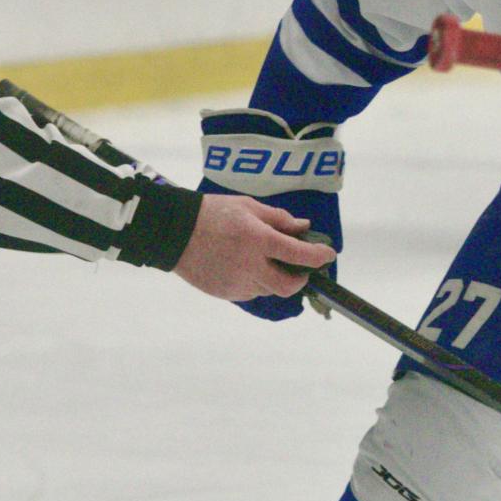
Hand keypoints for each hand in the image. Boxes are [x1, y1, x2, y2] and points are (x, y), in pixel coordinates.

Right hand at [173, 194, 334, 301]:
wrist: (174, 232)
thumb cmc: (212, 213)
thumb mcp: (248, 207)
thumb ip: (279, 219)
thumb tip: (304, 226)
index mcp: (259, 240)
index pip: (301, 255)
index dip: (319, 256)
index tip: (327, 255)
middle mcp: (251, 266)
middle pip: (289, 287)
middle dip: (300, 280)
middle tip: (299, 268)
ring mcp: (238, 283)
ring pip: (269, 290)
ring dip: (274, 279)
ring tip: (263, 260)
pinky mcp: (226, 293)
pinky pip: (250, 292)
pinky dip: (255, 282)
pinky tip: (244, 266)